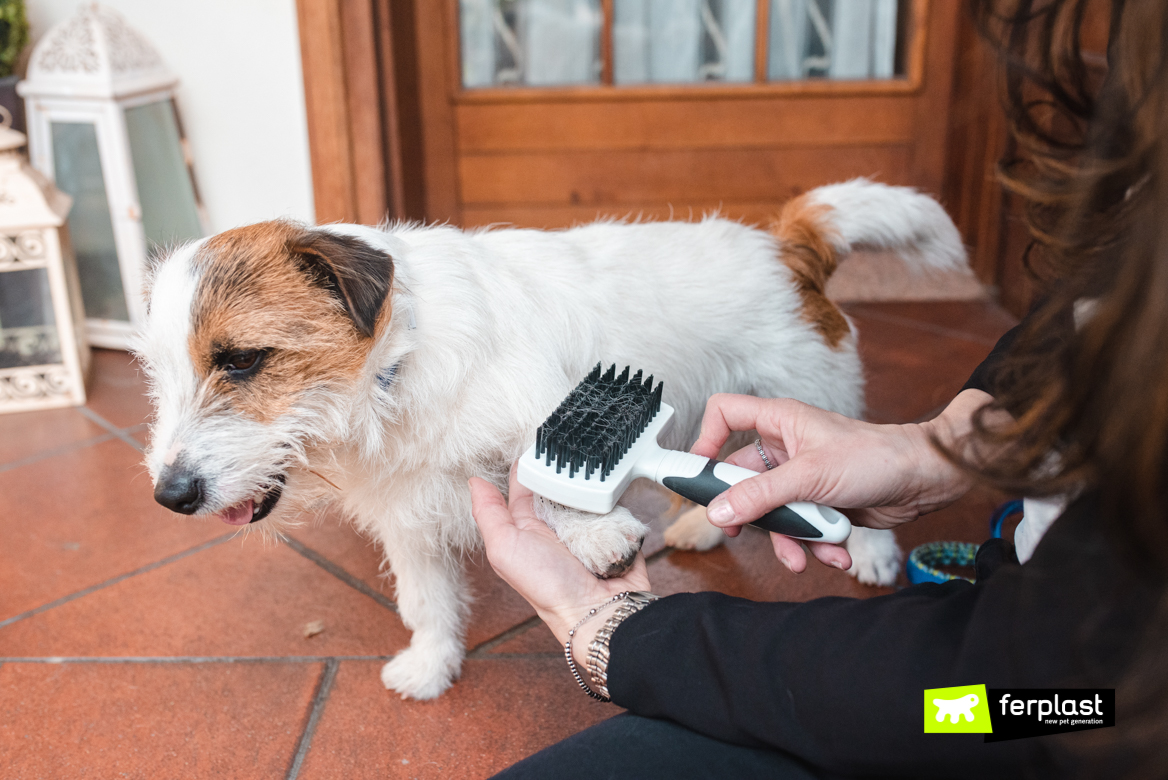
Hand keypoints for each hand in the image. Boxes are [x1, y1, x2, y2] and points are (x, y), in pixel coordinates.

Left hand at [469, 465, 650, 651]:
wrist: (599, 609)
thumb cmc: (548, 586)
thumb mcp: (505, 549)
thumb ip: (488, 515)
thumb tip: (474, 481)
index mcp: (527, 528)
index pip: (525, 487)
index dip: (529, 465)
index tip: (535, 442)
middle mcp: (557, 526)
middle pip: (559, 483)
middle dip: (562, 468)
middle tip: (567, 448)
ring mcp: (588, 527)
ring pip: (587, 489)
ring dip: (589, 481)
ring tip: (590, 467)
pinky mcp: (616, 529)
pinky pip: (614, 502)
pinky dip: (612, 496)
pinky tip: (611, 487)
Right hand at [690, 389, 994, 572]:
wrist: (925, 482)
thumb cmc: (876, 457)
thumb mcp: (809, 478)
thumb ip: (761, 496)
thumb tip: (719, 512)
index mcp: (779, 422)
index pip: (725, 414)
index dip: (706, 438)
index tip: (699, 473)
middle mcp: (785, 447)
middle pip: (742, 478)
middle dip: (749, 513)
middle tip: (739, 533)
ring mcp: (800, 477)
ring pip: (771, 510)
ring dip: (786, 538)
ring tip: (802, 557)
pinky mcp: (817, 502)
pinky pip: (798, 526)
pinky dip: (812, 544)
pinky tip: (834, 554)